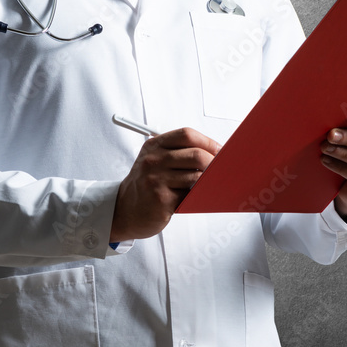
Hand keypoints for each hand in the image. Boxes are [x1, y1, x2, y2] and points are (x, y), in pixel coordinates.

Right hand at [111, 127, 220, 241]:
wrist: (124, 211)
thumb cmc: (146, 185)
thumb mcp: (154, 161)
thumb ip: (177, 153)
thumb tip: (214, 153)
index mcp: (153, 146)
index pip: (186, 135)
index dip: (208, 141)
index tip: (220, 151)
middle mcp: (153, 160)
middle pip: (196, 154)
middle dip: (214, 162)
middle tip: (222, 169)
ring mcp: (156, 180)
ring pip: (196, 176)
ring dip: (208, 181)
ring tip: (211, 184)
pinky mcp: (161, 199)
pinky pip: (191, 194)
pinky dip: (199, 195)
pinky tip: (198, 196)